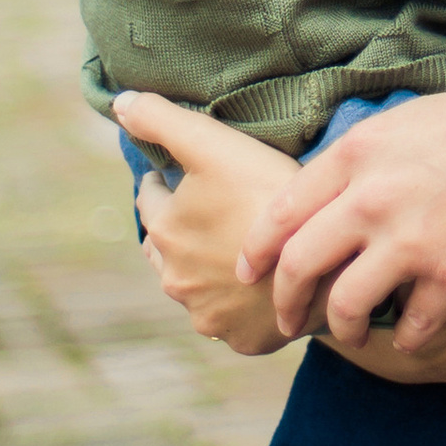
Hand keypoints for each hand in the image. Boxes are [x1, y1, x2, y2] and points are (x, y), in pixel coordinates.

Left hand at [115, 94, 300, 355]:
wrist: (326, 260)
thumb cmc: (268, 194)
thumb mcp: (214, 144)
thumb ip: (161, 120)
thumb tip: (119, 104)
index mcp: (166, 232)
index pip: (150, 199)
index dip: (162, 182)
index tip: (172, 173)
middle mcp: (176, 281)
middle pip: (167, 251)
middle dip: (179, 233)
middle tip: (207, 214)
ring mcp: (208, 316)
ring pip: (198, 289)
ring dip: (207, 272)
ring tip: (236, 252)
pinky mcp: (242, 341)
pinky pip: (234, 320)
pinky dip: (239, 306)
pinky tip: (259, 290)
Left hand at [239, 77, 445, 350]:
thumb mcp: (412, 120)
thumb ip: (370, 158)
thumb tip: (343, 185)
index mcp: (357, 155)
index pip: (282, 210)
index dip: (259, 248)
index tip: (250, 271)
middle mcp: (370, 200)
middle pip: (301, 265)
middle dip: (286, 300)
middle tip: (287, 319)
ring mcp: (409, 241)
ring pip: (347, 304)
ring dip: (344, 328)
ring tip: (352, 334)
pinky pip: (412, 324)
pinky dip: (409, 336)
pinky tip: (415, 335)